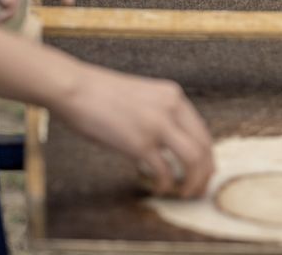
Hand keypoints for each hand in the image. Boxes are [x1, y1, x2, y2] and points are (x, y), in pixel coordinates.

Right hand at [52, 63, 214, 198]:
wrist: (75, 88)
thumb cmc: (101, 94)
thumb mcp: (142, 97)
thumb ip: (160, 114)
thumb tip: (171, 145)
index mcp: (173, 96)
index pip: (201, 131)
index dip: (206, 156)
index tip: (203, 171)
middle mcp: (171, 108)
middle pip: (203, 147)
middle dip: (204, 174)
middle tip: (197, 189)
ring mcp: (156, 125)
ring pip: (193, 160)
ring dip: (192, 182)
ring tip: (183, 193)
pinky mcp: (139, 143)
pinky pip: (164, 172)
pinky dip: (165, 184)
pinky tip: (158, 188)